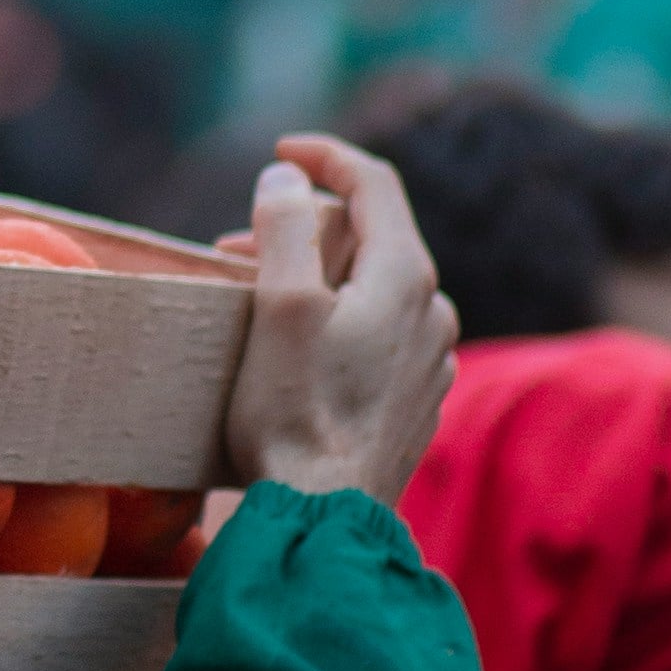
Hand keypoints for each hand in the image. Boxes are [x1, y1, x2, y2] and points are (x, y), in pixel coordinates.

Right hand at [225, 137, 457, 512]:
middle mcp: (434, 310)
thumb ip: (283, 228)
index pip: (374, 182)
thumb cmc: (295, 411)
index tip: (280, 153)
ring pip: (375, 289)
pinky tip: (299, 351)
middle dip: (304, 229)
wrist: (327, 517)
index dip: (325, 156)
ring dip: (319, 279)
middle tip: (236, 250)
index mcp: (405, 276)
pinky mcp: (418, 399)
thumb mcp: (278, 306)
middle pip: (372, 236)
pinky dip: (340, 322)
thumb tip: (288, 178)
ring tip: (260, 303)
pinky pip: (382, 335)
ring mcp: (432, 359)